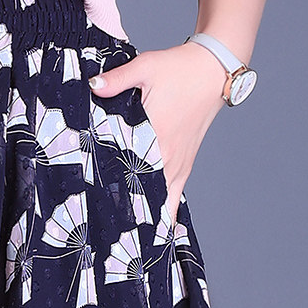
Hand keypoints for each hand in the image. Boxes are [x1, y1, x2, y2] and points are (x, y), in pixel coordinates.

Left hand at [89, 40, 227, 223]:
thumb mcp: (145, 67)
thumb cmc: (178, 68)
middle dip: (122, 211)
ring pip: (159, 199)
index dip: (109, 191)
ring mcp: (178, 162)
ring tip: (125, 241)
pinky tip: (156, 231)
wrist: (214, 69)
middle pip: (141, 192)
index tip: (94, 211)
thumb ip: (117, 79)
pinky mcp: (185, 163)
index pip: (126, 170)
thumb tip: (93, 86)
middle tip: (102, 233)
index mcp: (154, 134)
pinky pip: (174, 195)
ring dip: (143, 216)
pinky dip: (165, 212)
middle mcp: (166, 155)